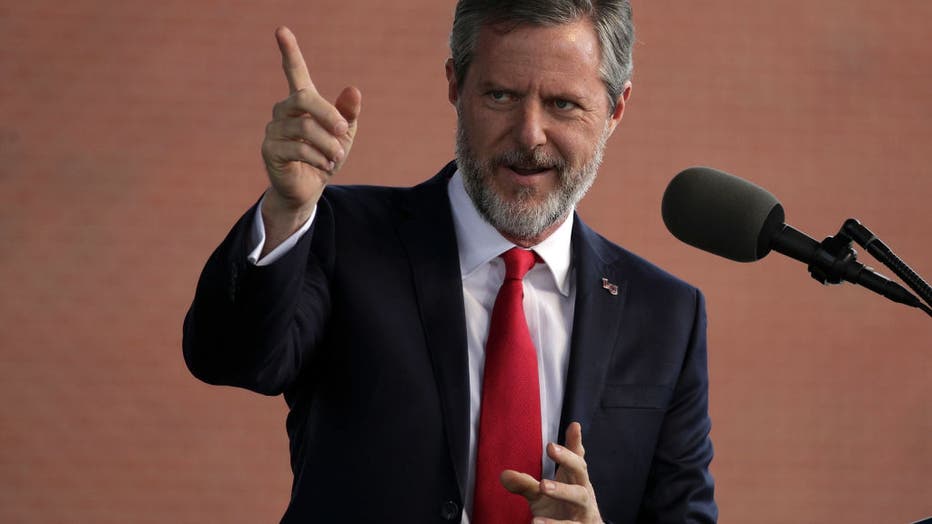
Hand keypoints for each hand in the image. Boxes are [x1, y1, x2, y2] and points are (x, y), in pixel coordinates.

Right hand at [260, 26, 361, 243]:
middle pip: (304, 99)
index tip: (282, 30)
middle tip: (344, 130)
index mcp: (301, 102)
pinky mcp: (270, 150)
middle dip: (328, 114)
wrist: (310, 189)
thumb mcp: (344, 135)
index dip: (289, 51)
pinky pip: (299, 149)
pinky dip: (319, 158)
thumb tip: (353, 88)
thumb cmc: (326, 156)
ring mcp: (273, 130)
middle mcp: (283, 111)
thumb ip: (348, 112)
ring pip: (305, 128)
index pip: (294, 71)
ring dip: (328, 145)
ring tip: (336, 157)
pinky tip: (324, 166)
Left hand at [501, 422, 602, 523]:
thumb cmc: (560, 510)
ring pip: (580, 497)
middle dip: (568, 458)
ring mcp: (585, 510)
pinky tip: (536, 522)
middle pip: (581, 471)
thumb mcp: (541, 495)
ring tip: (542, 485)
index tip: (573, 426)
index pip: (576, 458)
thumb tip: (504, 474)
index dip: (575, 442)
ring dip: (562, 490)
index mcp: (575, 479)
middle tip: (551, 448)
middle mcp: (583, 491)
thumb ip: (525, 483)